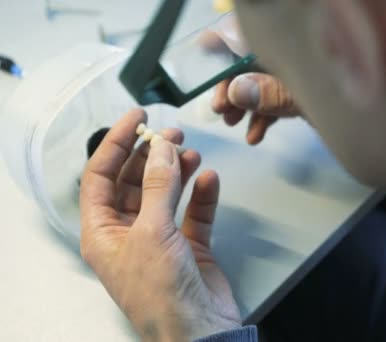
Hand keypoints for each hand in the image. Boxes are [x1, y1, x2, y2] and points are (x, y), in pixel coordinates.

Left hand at [80, 109, 240, 341]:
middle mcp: (128, 232)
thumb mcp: (152, 232)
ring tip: (192, 153)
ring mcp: (160, 238)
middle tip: (171, 134)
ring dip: (178, 171)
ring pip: (166, 193)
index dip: (117, 143)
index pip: (100, 176)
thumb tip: (163, 148)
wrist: (199, 331)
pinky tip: (210, 180)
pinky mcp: (189, 245)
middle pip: (134, 181)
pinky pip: (194, 211)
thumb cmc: (161, 293)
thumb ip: (158, 185)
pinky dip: (202, 194)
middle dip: (152, 155)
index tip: (138, 118)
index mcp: (102, 231)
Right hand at [201, 15, 300, 144]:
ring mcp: (303, 72)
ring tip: (233, 122)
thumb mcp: (309, 99)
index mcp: (293, 43)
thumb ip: (273, 93)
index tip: (203, 51)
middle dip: (232, 83)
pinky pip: (279, 96)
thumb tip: (235, 90)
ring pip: (263, 79)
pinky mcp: (309, 91)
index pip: (251, 32)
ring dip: (244, 102)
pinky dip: (265, 114)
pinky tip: (255, 134)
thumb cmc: (357, 103)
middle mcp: (296, 52)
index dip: (225, 40)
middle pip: (253, 59)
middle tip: (220, 108)